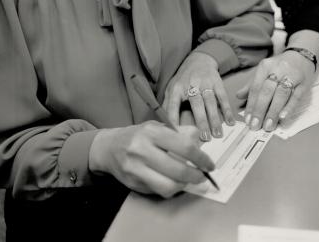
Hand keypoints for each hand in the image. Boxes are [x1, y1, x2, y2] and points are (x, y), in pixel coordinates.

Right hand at [89, 121, 213, 197]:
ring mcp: (136, 169)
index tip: (209, 165)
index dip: (201, 158)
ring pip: (168, 186)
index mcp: (152, 132)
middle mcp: (142, 150)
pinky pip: (158, 192)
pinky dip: (169, 189)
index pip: (184, 147)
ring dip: (183, 186)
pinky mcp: (133, 184)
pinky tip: (171, 182)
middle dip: (195, 176)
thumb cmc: (139, 136)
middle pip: (178, 170)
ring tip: (186, 180)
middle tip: (201, 176)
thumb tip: (200, 141)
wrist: (109, 147)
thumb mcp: (158, 127)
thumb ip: (179, 132)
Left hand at [163, 52, 234, 140]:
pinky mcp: (217, 82)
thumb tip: (163, 123)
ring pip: (210, 102)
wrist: (199, 60)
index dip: (173, 118)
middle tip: (205, 138)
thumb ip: (168, 104)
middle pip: (196, 104)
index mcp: (177, 88)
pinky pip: (222, 97)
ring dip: (214, 118)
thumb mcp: (172, 88)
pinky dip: (227, 109)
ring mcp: (205, 83)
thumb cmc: (184, 79)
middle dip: (201, 121)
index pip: (173, 104)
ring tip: (217, 134)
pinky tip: (230, 121)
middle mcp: (191, 85)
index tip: (176, 133)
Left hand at [236, 50, 314, 130]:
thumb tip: (238, 96)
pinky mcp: (304, 83)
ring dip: (273, 112)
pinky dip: (289, 107)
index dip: (251, 105)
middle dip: (260, 110)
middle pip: (267, 91)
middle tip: (256, 125)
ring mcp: (292, 75)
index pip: (256, 87)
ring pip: (281, 94)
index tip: (248, 119)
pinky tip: (282, 117)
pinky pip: (296, 96)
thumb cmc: (280, 66)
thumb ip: (251, 84)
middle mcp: (278, 69)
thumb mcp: (264, 71)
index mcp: (265, 66)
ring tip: (268, 125)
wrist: (301, 56)